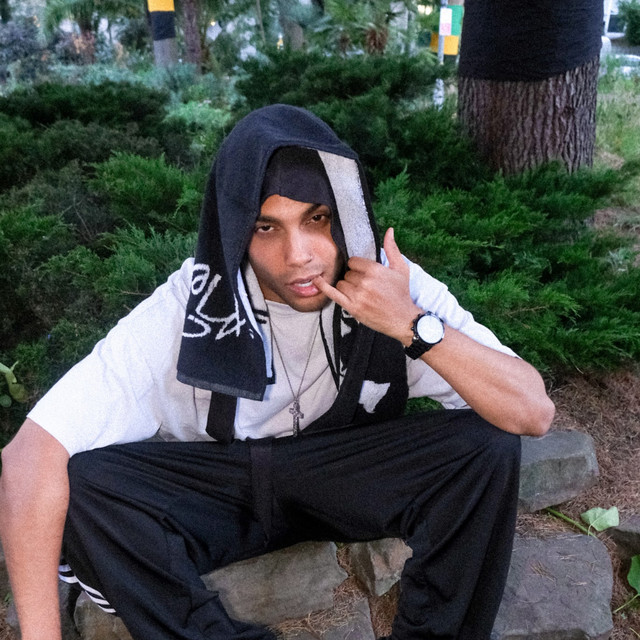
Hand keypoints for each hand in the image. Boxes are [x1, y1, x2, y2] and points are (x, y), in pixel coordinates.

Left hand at [313, 227, 420, 343]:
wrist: (402, 319)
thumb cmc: (401, 293)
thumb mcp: (400, 269)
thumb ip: (392, 249)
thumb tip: (389, 230)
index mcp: (375, 270)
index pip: (354, 262)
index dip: (358, 267)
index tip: (364, 273)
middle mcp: (365, 282)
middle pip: (347, 273)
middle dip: (354, 278)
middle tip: (366, 286)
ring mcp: (357, 296)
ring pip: (341, 283)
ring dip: (347, 287)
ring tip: (361, 293)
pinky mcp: (352, 307)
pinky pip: (333, 294)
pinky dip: (323, 287)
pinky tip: (317, 280)